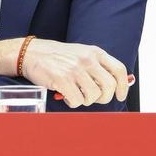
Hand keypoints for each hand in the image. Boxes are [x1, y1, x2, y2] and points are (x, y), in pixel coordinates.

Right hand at [8, 38, 128, 107]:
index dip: (123, 86)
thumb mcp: (81, 54)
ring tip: (76, 94)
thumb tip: (115, 86)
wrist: (31, 53)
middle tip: (95, 99)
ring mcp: (75, 69)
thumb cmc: (58, 57)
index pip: (119, 70)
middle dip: (104, 98)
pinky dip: (72, 103)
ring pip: (94, 96)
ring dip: (86, 101)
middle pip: (109, 86)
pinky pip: (77, 101)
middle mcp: (87, 59)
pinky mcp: (62, 80)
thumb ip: (98, 67)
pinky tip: (66, 96)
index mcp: (95, 52)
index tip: (121, 96)